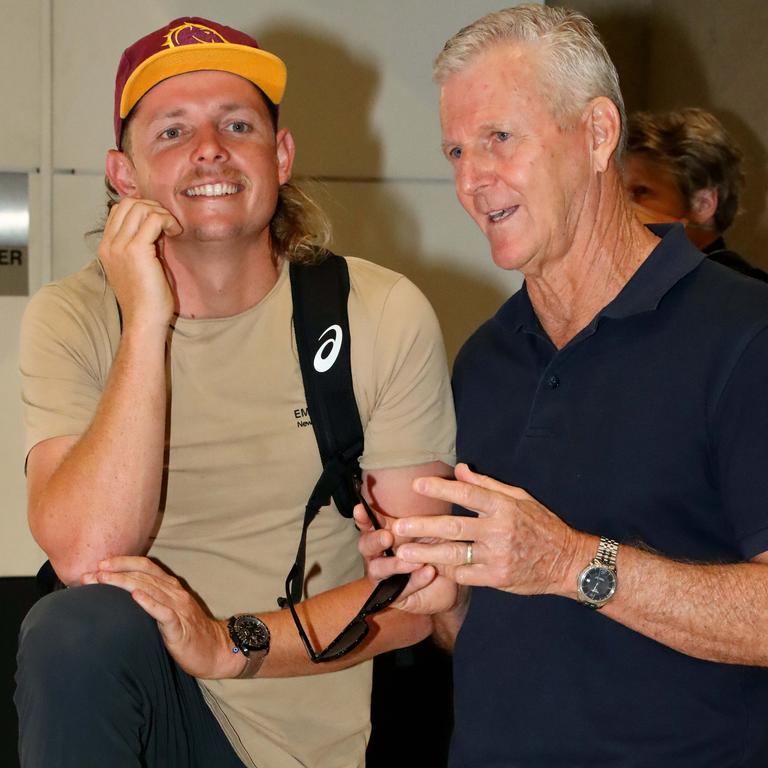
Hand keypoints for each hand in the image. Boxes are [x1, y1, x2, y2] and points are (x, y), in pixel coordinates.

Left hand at [82, 556, 241, 678]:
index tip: (101, 563)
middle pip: (143, 575)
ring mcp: (179, 608)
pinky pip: (164, 612)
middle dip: (116, 573)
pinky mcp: (180, 627)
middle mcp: (175, 593)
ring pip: (150, 589)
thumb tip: (123, 598)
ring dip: (124, 583)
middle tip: (92, 573)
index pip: (147, 566)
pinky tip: (135, 596)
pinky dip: (149, 603)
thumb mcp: (170, 612)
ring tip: (104, 580)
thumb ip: (153, 601)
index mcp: (172, 587)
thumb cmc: (189, 633)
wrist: (217, 650)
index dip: (124, 562)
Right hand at [98, 198, 181, 331]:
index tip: (160, 223)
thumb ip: (142, 243)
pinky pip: (153, 219)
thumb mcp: (140, 265)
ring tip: (172, 229)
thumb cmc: (147, 298)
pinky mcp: (136, 250)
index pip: (119, 210)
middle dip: (152, 207)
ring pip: (140, 207)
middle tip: (168, 224)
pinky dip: (168, 220)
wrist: (144, 319)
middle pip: (128, 203)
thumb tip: (156, 224)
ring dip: (161, 213)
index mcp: (107, 247)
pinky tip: (176, 232)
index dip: (142, 208)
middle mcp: (109, 244)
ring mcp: (120, 246)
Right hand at [354, 503, 458, 614]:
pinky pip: (401, 589)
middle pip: (366, 546)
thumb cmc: (434, 551)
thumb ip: (419, 525)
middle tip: (387, 537)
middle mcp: (377, 555)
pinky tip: (429, 572)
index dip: (362, 517)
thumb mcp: (430, 533)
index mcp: (384, 535)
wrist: (449, 582)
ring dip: (396, 564)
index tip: (360, 509)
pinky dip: (416, 580)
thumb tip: (414, 517)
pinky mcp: (394, 596)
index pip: (369, 524)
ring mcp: (382, 577)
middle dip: (374, 540)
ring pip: (378, 569)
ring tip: (417, 561)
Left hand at [393, 463, 583, 595]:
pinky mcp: (498, 578)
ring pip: (455, 554)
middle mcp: (499, 530)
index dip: (441, 489)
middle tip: (398, 526)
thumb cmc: (541, 525)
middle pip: (454, 527)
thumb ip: (487, 485)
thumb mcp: (519, 498)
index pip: (467, 494)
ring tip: (402, 553)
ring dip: (426, 554)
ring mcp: (498, 556)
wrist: (567, 561)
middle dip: (422, 527)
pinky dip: (448, 571)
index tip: (417, 485)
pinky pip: (466, 574)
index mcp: (503, 506)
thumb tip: (460, 469)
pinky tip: (431, 568)